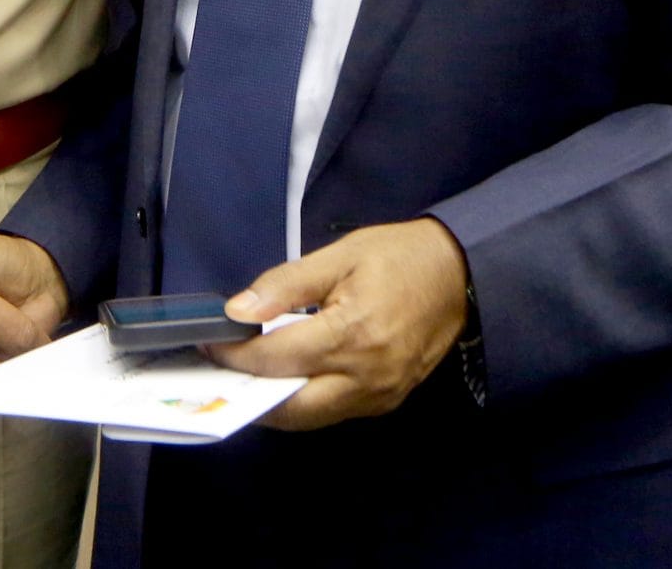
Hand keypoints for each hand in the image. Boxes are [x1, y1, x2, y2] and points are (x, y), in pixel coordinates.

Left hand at [206, 218, 470, 431]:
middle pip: (290, 406)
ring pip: (311, 418)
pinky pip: (334, 412)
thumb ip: (286, 284)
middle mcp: (367, 376)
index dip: (236, 353)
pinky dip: (305, 400)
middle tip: (221, 369)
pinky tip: (287, 376)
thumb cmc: (400, 257)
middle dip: (248, 392)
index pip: (277, 358)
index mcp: (353, 333)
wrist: (461, 274)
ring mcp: (379, 395)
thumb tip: (239, 310)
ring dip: (274, 402)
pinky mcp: (387, 401)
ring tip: (248, 374)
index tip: (210, 342)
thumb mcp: (340, 255)